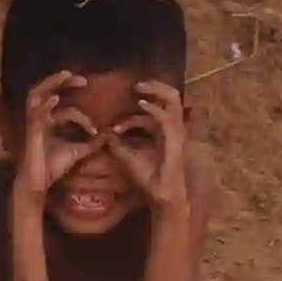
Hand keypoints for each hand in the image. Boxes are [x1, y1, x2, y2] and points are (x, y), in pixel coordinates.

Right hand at [16, 70, 101, 200]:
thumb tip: (109, 135)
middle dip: (62, 81)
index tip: (96, 129)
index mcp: (49, 122)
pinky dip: (44, 106)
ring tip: (66, 76)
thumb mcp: (78, 152)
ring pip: (35, 95)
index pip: (67, 108)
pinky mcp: (31, 132)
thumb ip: (92, 143)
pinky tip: (55, 100)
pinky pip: (35, 114)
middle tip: (82, 80)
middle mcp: (40, 118)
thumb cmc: (54, 167)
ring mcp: (34, 123)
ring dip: (50, 83)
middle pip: (45, 90)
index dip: (83, 115)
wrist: (39, 183)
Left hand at [109, 81, 188, 211]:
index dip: (133, 115)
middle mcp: (172, 128)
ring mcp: (176, 132)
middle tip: (136, 84)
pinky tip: (140, 105)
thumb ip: (118, 146)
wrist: (161, 195)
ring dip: (155, 91)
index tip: (114, 127)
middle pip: (170, 97)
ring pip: (173, 101)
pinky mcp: (175, 139)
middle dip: (154, 87)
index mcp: (163, 132)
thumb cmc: (148, 179)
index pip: (154, 112)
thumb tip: (105, 135)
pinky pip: (166, 118)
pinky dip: (153, 109)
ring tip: (139, 88)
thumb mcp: (128, 159)